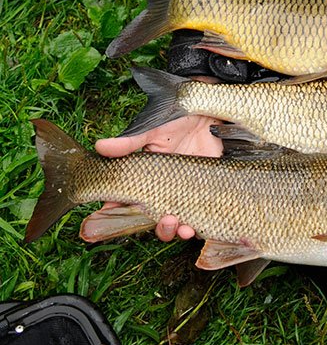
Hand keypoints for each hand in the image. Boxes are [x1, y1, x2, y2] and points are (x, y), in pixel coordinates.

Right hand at [94, 114, 221, 241]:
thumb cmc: (177, 119)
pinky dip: (196, 228)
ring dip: (175, 231)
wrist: (209, 113)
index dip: (115, 213)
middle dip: (158, 227)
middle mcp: (162, 189)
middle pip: (153, 218)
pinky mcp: (203, 192)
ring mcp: (183, 192)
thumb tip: (100, 146)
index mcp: (145, 176)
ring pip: (174, 223)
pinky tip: (195, 228)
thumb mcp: (154, 129)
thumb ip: (130, 142)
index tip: (112, 218)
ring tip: (183, 228)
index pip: (125, 200)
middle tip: (165, 220)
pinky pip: (197, 217)